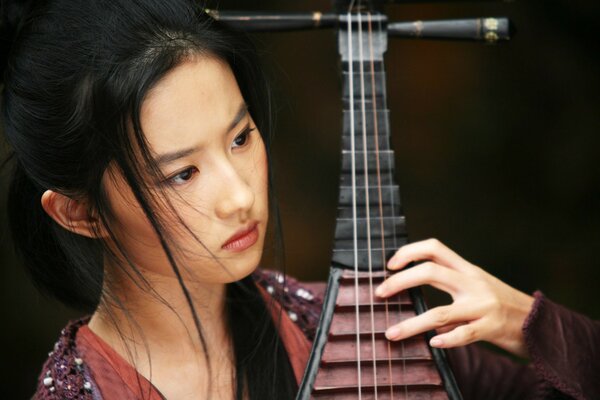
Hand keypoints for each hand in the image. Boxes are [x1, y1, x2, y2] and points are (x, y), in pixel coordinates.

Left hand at [375, 239, 534, 357]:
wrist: (541, 324)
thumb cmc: (501, 306)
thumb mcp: (477, 287)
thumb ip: (450, 284)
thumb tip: (410, 286)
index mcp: (468, 270)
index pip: (435, 248)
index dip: (410, 251)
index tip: (390, 264)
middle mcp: (474, 283)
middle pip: (430, 272)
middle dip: (400, 282)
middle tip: (380, 293)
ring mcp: (483, 306)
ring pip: (440, 312)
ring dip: (411, 324)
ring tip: (391, 333)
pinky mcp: (491, 329)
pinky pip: (464, 334)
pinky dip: (446, 339)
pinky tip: (432, 343)